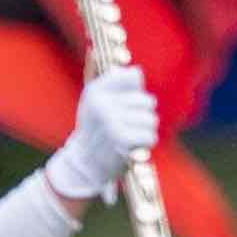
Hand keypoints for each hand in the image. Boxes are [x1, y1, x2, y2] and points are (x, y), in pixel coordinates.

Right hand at [46, 60, 159, 207]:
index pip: (133, 76)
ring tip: (129, 137)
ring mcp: (110, 120)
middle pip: (147, 101)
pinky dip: (145, 144)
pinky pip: (150, 136)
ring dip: (145, 131)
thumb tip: (138, 72)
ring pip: (151, 120)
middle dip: (143, 116)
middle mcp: (102, 103)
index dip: (136, 93)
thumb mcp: (97, 102)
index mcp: (96, 90)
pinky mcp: (121, 139)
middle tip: (127, 127)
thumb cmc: (96, 130)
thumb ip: (117, 84)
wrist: (85, 164)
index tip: (124, 105)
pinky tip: (133, 146)